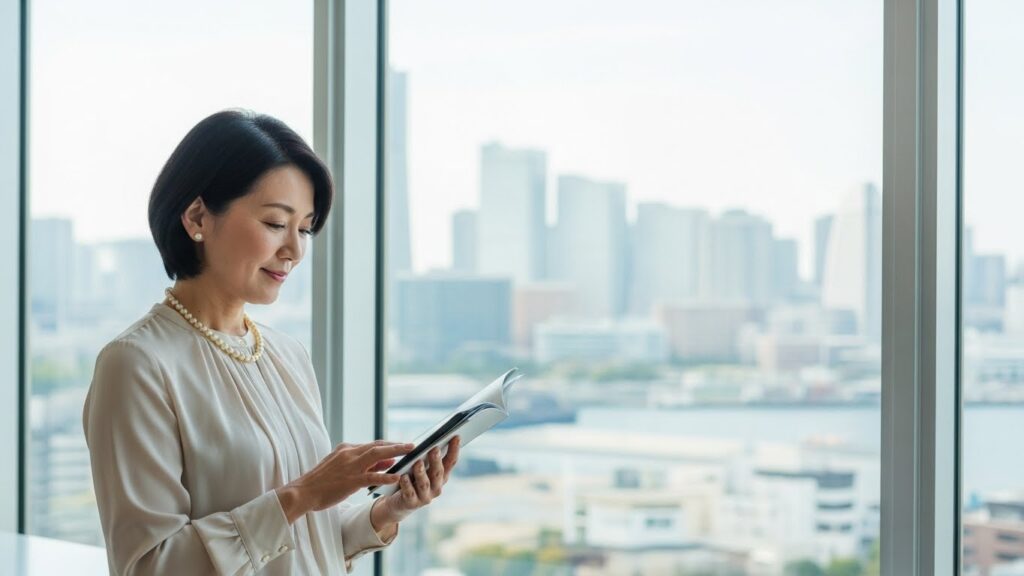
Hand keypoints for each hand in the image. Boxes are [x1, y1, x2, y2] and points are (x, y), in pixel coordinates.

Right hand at [276, 440, 413, 523]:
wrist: (303, 492)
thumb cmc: (322, 482)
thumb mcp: (340, 466)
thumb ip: (361, 463)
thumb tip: (385, 461)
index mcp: (346, 449)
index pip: (372, 445)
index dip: (389, 445)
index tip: (402, 446)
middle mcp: (349, 453)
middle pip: (377, 445)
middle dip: (396, 445)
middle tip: (412, 445)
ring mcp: (349, 466)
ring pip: (376, 455)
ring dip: (395, 452)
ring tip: (410, 453)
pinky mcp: (349, 481)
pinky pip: (371, 476)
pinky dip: (385, 475)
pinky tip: (397, 477)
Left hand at [372, 436, 460, 527]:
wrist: (398, 504)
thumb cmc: (411, 480)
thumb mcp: (420, 468)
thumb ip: (426, 457)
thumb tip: (430, 440)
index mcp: (441, 476)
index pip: (450, 462)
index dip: (454, 450)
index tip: (456, 436)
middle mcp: (436, 487)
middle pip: (438, 472)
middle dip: (437, 461)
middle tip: (435, 449)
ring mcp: (425, 496)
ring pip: (425, 483)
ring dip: (421, 473)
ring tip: (417, 463)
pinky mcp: (412, 503)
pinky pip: (409, 493)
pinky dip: (407, 484)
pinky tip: (403, 477)